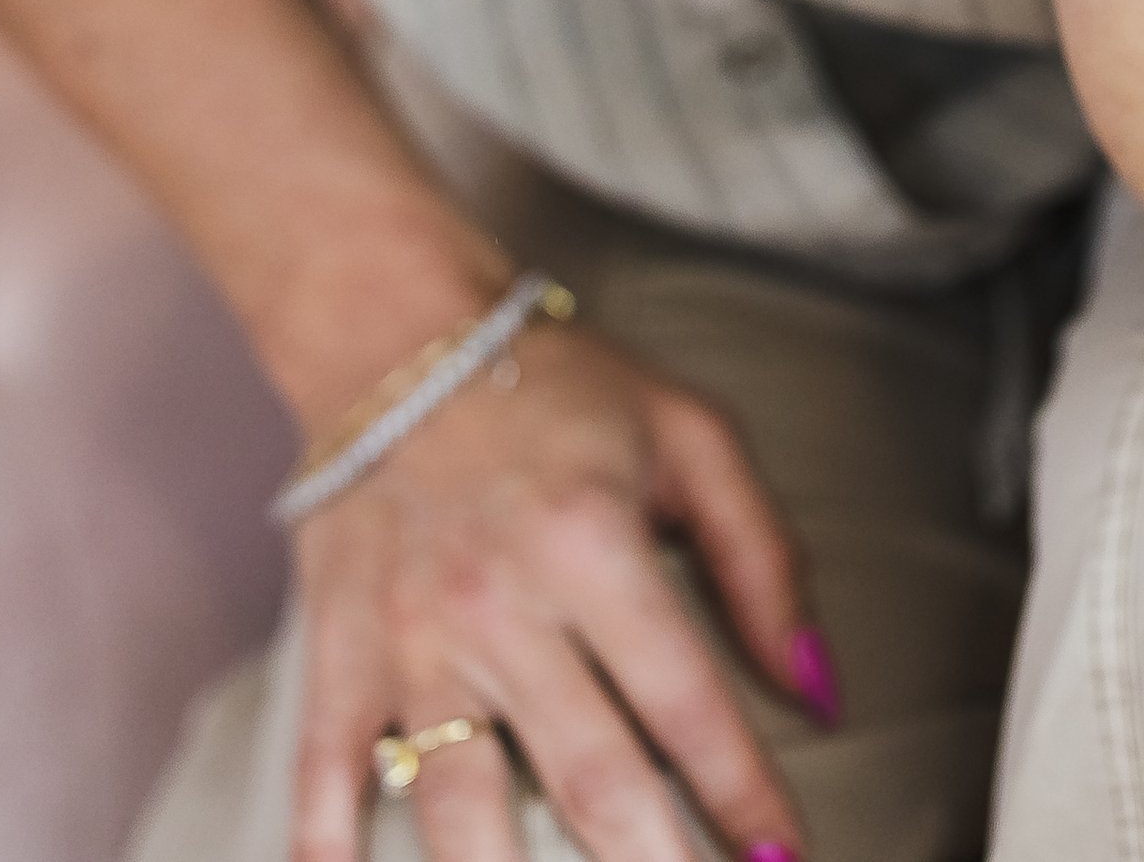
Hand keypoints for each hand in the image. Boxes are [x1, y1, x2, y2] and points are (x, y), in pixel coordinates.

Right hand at [291, 312, 814, 861]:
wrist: (395, 334)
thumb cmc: (555, 388)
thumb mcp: (688, 438)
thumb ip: (764, 560)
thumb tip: (818, 688)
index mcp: (595, 545)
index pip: (687, 704)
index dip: (744, 794)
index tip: (779, 857)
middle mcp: (503, 605)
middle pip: (591, 779)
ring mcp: (413, 641)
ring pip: (461, 809)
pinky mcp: (341, 656)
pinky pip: (325, 777)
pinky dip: (327, 850)